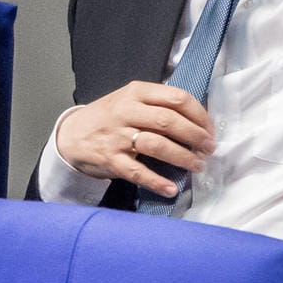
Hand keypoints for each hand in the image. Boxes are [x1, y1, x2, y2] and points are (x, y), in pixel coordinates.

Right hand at [55, 81, 214, 197]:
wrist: (72, 135)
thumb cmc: (109, 117)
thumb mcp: (130, 100)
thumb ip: (158, 104)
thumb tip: (197, 121)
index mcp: (136, 92)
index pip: (177, 98)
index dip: (199, 115)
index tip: (210, 129)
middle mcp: (127, 111)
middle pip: (169, 121)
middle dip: (195, 136)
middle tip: (209, 149)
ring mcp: (118, 136)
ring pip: (157, 145)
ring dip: (182, 157)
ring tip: (196, 166)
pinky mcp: (111, 159)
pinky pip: (138, 172)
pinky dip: (157, 181)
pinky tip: (171, 189)